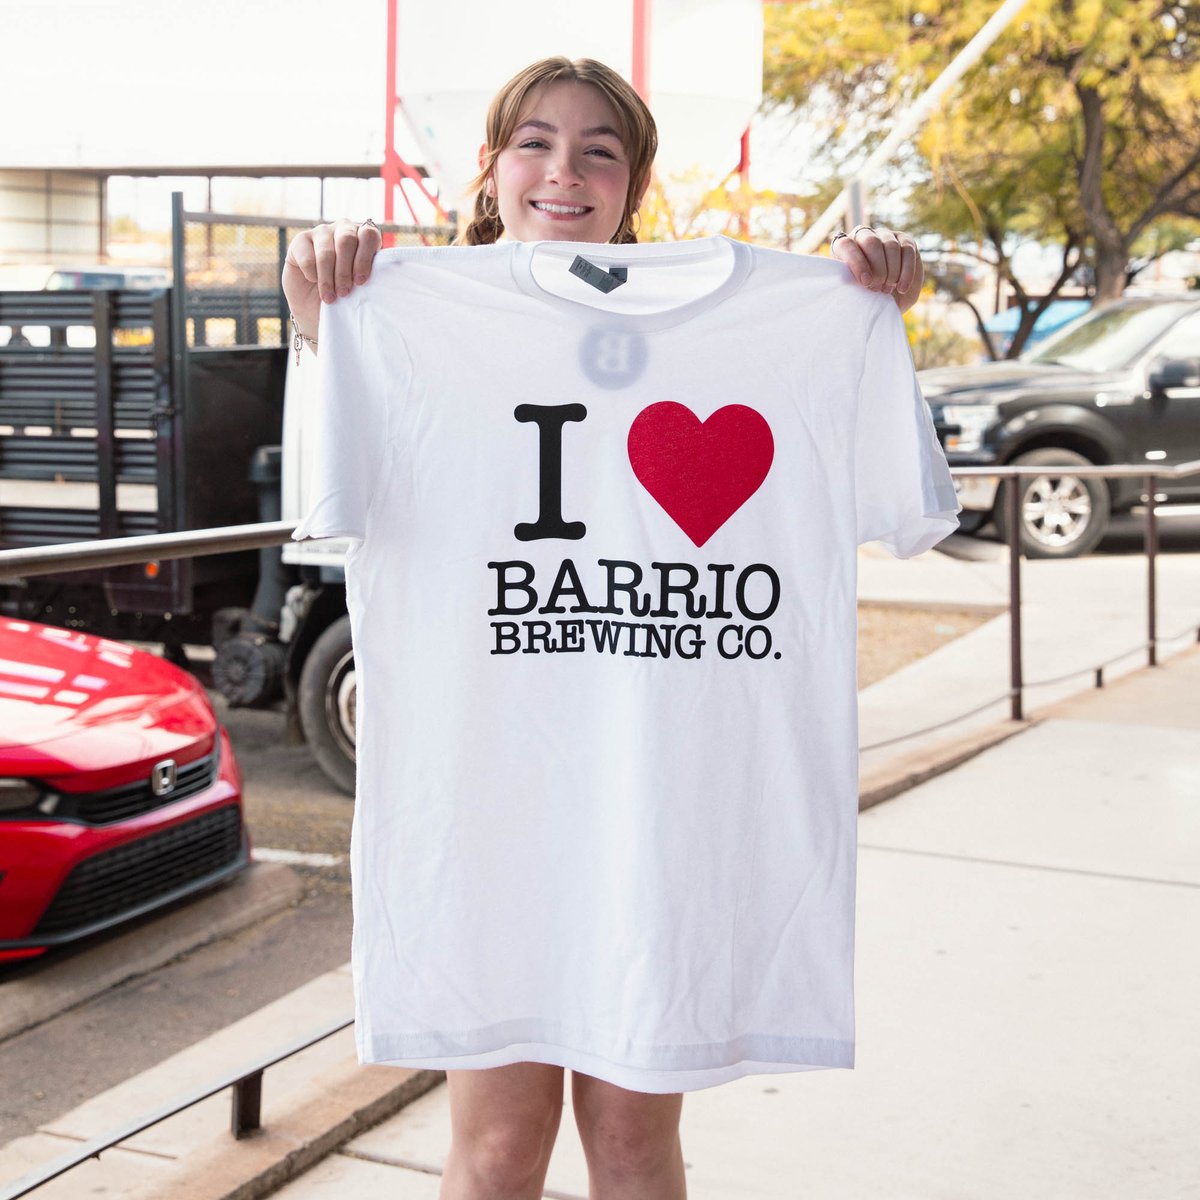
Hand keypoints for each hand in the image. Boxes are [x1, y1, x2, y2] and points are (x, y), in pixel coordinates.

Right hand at [281, 218, 382, 349]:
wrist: (316, 309)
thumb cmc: (346, 298)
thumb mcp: (363, 288)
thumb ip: (371, 276)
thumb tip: (383, 278)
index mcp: (364, 237)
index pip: (369, 235)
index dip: (365, 258)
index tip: (361, 282)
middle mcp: (344, 229)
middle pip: (347, 240)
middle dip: (345, 270)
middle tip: (344, 292)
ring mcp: (322, 232)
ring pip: (327, 251)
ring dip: (328, 278)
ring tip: (330, 298)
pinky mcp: (301, 240)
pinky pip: (307, 256)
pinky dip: (312, 274)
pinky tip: (314, 282)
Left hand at [831, 226, 923, 314]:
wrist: (889, 300)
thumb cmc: (865, 297)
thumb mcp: (855, 293)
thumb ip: (851, 285)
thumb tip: (856, 282)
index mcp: (845, 247)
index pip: (846, 245)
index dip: (856, 263)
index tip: (866, 282)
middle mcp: (864, 236)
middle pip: (871, 242)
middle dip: (877, 268)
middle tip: (878, 288)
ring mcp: (886, 236)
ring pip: (891, 246)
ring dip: (891, 271)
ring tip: (888, 289)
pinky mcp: (905, 241)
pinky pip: (908, 251)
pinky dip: (906, 271)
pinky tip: (902, 287)